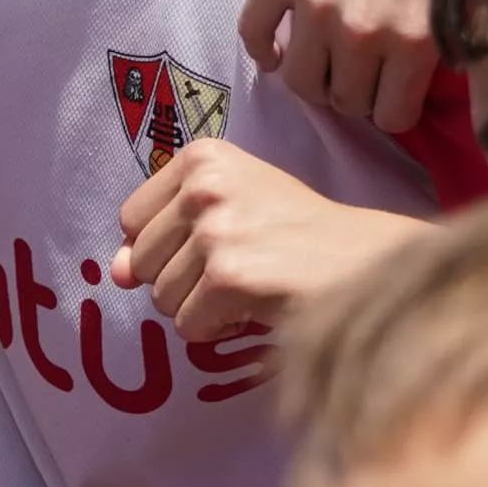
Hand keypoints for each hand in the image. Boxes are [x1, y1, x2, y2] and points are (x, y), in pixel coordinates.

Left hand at [109, 141, 426, 337]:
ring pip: (161, 299)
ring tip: (253, 285)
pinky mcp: (229, 275)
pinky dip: (219, 329)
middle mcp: (204, 186)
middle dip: (183, 280)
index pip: (131, 220)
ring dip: (203, 307)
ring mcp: (216, 230)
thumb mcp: (230, 215)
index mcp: (202, 157)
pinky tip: (259, 305)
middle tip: (240, 268)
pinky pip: (187, 325)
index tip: (218, 240)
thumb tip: (117, 271)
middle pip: (143, 263)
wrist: (370, 261)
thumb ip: (163, 236)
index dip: (167, 245)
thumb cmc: (299, 237)